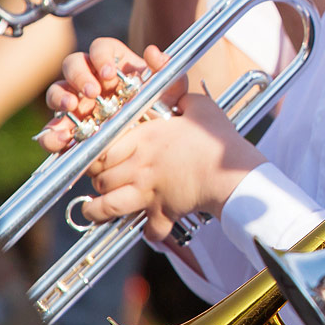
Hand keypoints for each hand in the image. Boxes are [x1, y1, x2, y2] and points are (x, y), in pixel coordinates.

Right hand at [37, 38, 182, 151]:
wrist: (153, 141)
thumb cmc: (160, 108)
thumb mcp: (171, 90)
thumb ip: (166, 70)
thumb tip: (153, 52)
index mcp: (113, 63)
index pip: (100, 48)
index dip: (101, 56)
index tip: (110, 72)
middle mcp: (90, 78)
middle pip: (73, 64)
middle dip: (80, 76)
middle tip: (93, 92)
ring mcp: (75, 102)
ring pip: (57, 91)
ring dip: (60, 97)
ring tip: (71, 107)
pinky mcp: (67, 128)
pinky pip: (51, 129)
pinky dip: (51, 133)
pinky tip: (62, 138)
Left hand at [78, 89, 264, 239]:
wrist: (231, 173)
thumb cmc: (217, 140)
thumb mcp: (201, 108)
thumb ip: (184, 98)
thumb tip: (180, 93)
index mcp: (144, 139)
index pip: (101, 150)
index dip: (94, 155)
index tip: (96, 157)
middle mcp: (140, 167)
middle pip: (100, 179)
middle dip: (96, 180)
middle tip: (99, 180)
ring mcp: (149, 192)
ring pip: (108, 207)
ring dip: (98, 211)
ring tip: (94, 209)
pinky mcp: (164, 212)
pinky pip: (148, 229)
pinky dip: (147, 231)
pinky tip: (148, 227)